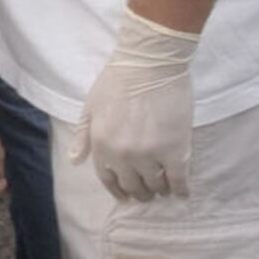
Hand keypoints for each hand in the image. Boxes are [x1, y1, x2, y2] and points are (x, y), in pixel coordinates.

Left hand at [71, 7, 197, 200]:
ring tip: (164, 185)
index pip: (108, 179)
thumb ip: (84, 136)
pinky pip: (179, 181)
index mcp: (101, 145)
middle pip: (134, 187)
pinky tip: (182, 191)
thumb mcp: (91, 107)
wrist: (150, 63)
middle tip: (149, 190)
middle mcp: (123, 155)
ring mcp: (150, 155)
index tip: (127, 195)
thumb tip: (76, 161)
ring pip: (156, 186)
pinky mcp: (176, 151)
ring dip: (160, 189)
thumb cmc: (118, 80)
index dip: (119, 190)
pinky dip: (181, 190)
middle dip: (141, 192)